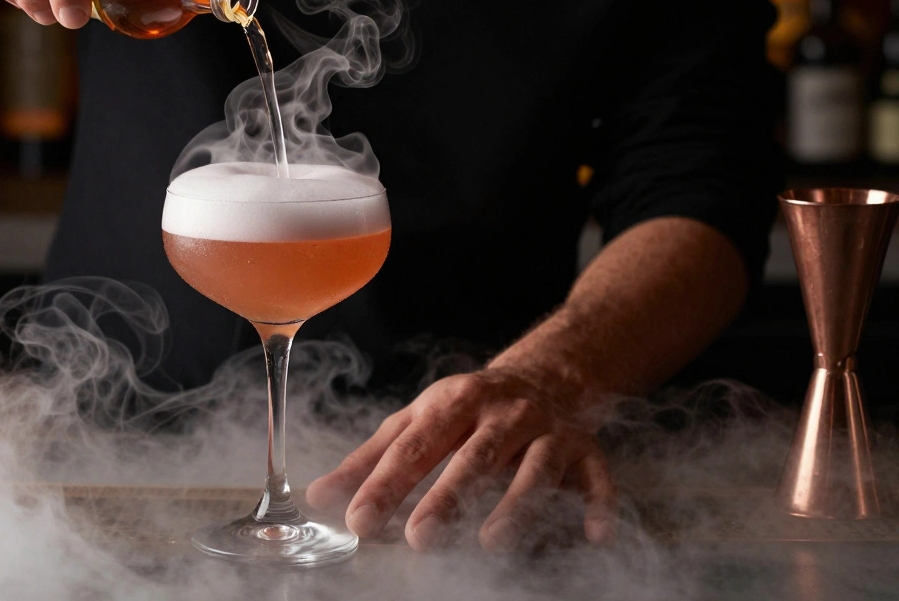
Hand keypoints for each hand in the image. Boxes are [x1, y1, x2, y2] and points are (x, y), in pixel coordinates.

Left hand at [306, 367, 616, 550]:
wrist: (546, 375)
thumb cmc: (468, 411)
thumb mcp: (416, 422)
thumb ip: (369, 460)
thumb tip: (318, 497)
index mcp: (451, 404)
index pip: (414, 447)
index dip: (386, 484)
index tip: (359, 520)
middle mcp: (501, 413)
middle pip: (473, 456)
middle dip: (446, 497)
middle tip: (418, 538)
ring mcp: (546, 430)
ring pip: (534, 466)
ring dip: (516, 504)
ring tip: (491, 542)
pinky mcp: (586, 449)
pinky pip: (597, 477)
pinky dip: (599, 505)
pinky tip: (595, 535)